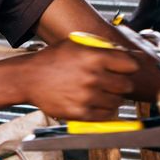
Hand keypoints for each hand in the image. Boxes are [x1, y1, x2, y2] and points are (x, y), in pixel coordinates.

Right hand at [17, 38, 138, 120]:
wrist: (29, 78)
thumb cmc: (52, 60)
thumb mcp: (76, 44)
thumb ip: (101, 48)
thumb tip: (126, 53)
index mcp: (94, 57)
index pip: (131, 65)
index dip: (129, 67)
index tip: (125, 69)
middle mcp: (93, 77)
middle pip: (127, 85)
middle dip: (122, 83)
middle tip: (113, 82)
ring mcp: (87, 96)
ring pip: (118, 102)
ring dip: (113, 98)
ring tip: (102, 93)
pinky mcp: (81, 113)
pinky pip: (106, 115)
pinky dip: (106, 111)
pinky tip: (97, 103)